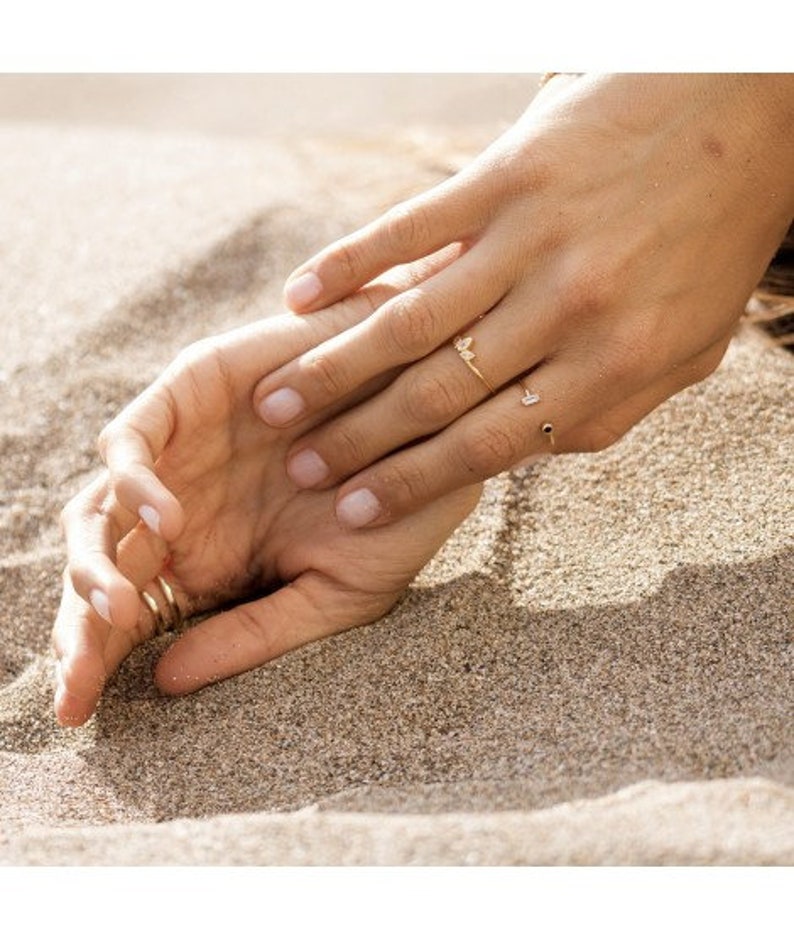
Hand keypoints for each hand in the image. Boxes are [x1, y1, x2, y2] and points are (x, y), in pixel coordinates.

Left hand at [53, 261, 480, 726]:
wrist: (433, 421)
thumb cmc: (393, 511)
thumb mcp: (333, 593)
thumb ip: (256, 634)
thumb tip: (164, 680)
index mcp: (206, 561)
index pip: (126, 614)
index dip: (93, 658)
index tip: (82, 710)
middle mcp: (180, 509)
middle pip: (98, 569)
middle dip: (79, 628)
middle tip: (79, 683)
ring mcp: (180, 451)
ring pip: (98, 510)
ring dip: (93, 563)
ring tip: (117, 609)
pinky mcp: (189, 391)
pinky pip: (134, 439)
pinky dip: (136, 481)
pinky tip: (169, 523)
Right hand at [252, 74, 793, 527]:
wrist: (743, 116)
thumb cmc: (711, 247)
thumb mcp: (684, 351)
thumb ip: (608, 410)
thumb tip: (524, 455)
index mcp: (613, 365)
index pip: (489, 444)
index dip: (413, 482)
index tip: (356, 510)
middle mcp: (565, 309)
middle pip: (437, 393)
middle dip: (360, 440)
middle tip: (300, 471)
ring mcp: (530, 238)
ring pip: (410, 321)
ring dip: (335, 367)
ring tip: (276, 403)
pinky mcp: (504, 176)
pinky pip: (408, 228)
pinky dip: (349, 264)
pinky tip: (298, 298)